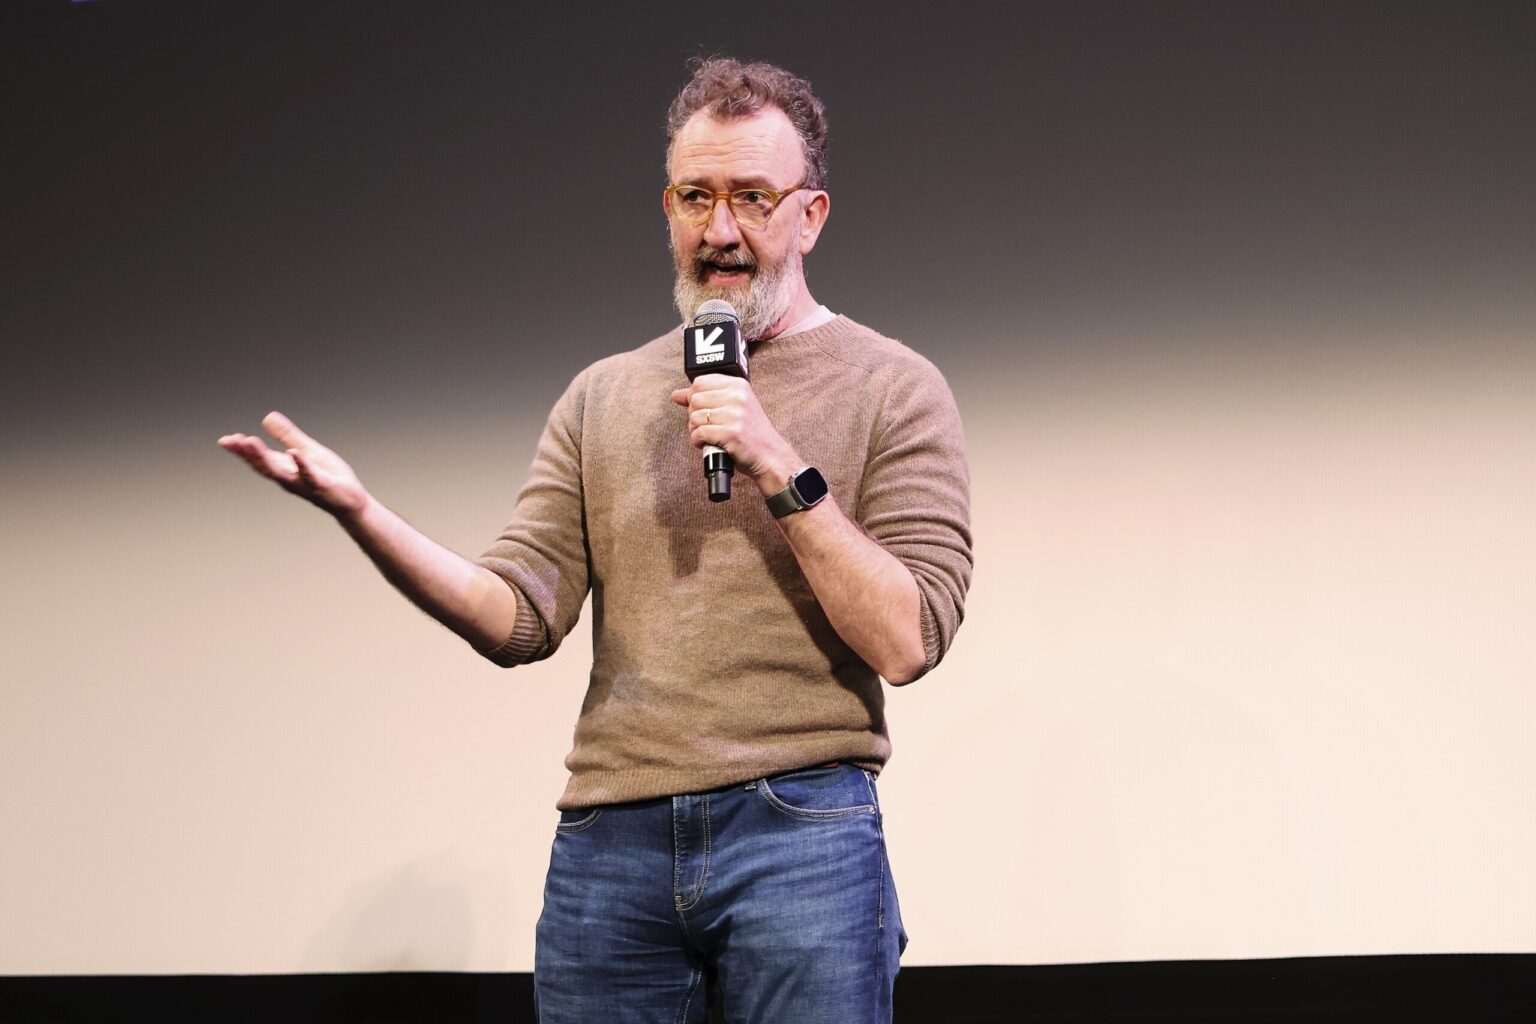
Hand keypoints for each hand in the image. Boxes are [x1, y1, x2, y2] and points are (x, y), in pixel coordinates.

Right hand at [217, 411, 368, 516]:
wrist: (351, 501)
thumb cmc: (328, 476)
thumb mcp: (306, 450)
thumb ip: (287, 436)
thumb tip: (267, 417)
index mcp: (285, 468)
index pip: (259, 459)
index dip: (242, 451)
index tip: (225, 441)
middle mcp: (290, 478)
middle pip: (264, 466)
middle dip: (247, 454)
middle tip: (232, 441)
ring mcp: (305, 484)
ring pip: (281, 472)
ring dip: (265, 459)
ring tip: (251, 442)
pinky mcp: (323, 486)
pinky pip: (311, 476)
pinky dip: (302, 465)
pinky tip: (294, 453)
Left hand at [670, 375, 797, 491]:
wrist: (770, 456)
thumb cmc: (750, 434)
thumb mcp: (733, 408)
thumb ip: (706, 398)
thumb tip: (676, 394)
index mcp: (738, 385)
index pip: (700, 382)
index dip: (693, 397)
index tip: (701, 409)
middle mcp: (738, 396)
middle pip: (695, 399)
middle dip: (694, 416)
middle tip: (706, 426)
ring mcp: (735, 414)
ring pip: (694, 417)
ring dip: (695, 430)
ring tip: (708, 436)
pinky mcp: (731, 432)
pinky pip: (699, 433)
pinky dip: (698, 442)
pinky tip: (708, 443)